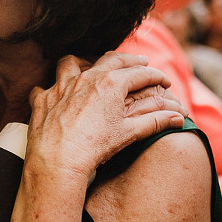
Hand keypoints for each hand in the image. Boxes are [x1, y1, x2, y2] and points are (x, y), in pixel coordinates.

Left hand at [26, 53, 186, 183]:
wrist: (58, 161)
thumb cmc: (95, 148)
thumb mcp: (129, 134)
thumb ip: (154, 122)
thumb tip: (180, 118)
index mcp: (111, 84)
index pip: (140, 73)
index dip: (156, 76)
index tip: (165, 81)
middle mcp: (85, 78)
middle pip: (112, 60)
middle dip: (130, 61)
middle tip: (141, 63)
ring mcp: (61, 86)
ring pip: (72, 63)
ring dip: (85, 62)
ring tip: (93, 66)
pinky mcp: (42, 99)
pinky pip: (45, 87)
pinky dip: (52, 89)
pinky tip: (56, 94)